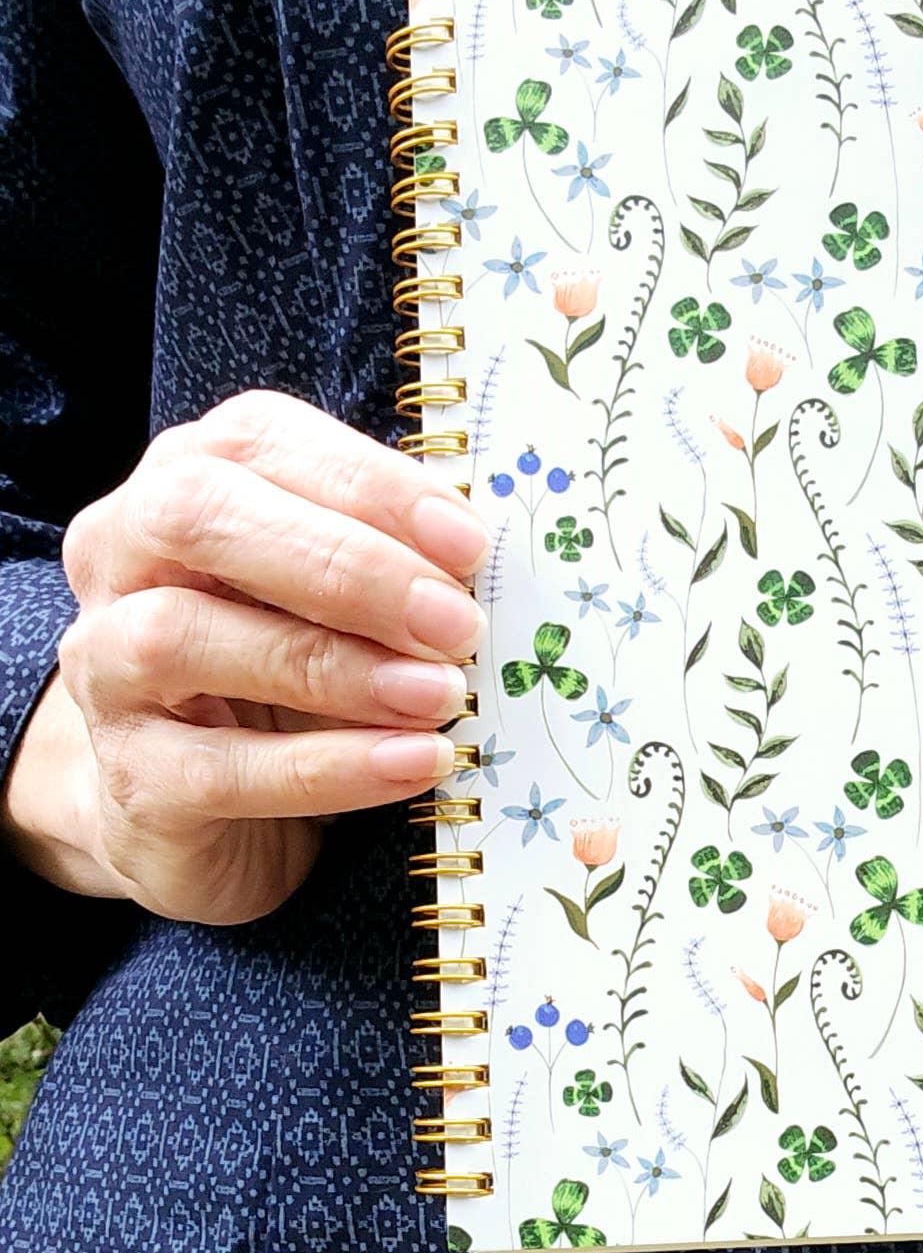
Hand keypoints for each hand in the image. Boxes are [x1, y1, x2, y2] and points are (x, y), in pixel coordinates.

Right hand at [0, 391, 486, 925]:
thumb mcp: (339, 598)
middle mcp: (124, 557)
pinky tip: (413, 763)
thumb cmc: (285, 671)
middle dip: (346, 568)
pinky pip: (218, 768)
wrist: (192, 809)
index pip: (258, 443)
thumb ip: (392, 556)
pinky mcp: (130, 777)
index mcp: (185, 482)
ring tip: (441, 696)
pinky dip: (328, 766)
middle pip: (202, 519)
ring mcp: (105, 667)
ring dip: (334, 668)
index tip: (468, 542)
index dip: (371, 486)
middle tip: (456, 624)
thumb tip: (487, 558)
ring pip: (187, 640)